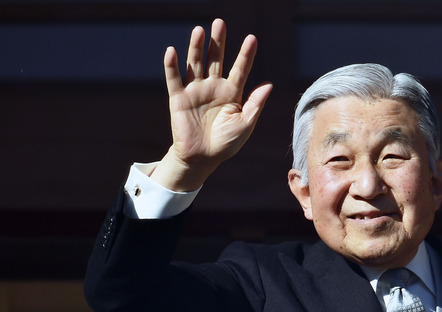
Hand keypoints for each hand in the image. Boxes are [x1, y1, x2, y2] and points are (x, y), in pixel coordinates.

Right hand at [152, 18, 272, 190]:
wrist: (203, 159)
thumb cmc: (227, 144)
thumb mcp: (245, 124)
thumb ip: (255, 104)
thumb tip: (269, 85)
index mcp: (232, 93)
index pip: (240, 69)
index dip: (246, 55)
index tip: (252, 38)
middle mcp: (214, 87)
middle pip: (216, 60)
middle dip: (218, 42)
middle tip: (219, 23)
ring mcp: (195, 91)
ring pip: (195, 64)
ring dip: (196, 48)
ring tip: (199, 30)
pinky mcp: (178, 99)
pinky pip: (174, 79)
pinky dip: (172, 65)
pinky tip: (172, 51)